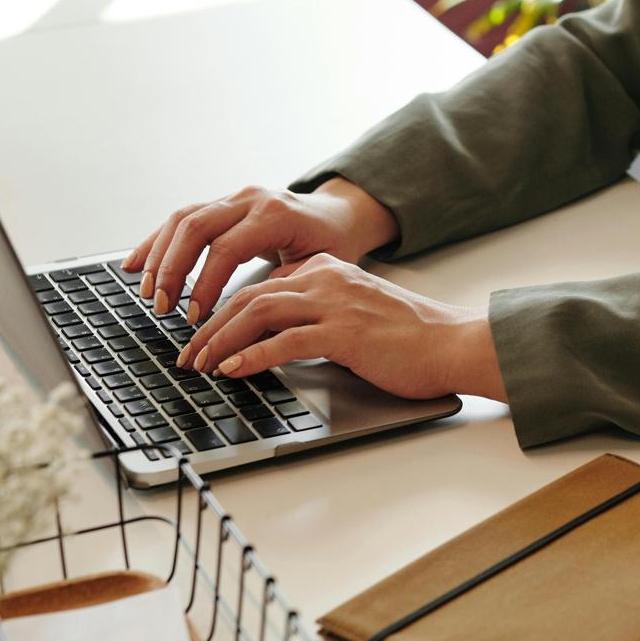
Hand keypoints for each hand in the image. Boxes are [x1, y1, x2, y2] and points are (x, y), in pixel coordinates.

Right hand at [121, 178, 397, 323]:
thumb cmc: (331, 244)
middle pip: (196, 226)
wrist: (337, 214)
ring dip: (159, 256)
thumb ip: (284, 286)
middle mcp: (250, 199)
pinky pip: (181, 218)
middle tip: (162, 306)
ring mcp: (234, 198)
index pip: (227, 247)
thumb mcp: (319, 267)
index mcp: (275, 214)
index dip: (206, 284)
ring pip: (183, 218)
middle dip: (173, 268)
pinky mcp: (221, 204)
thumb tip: (249, 322)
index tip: (194, 316)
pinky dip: (155, 241)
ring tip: (148, 292)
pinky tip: (135, 264)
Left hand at [173, 255, 506, 401]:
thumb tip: (272, 340)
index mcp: (327, 269)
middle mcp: (326, 278)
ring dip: (221, 341)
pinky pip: (285, 341)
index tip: (202, 338)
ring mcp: (335, 303)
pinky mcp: (344, 332)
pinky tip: (233, 371)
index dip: (223, 312)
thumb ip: (316, 316)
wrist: (451, 343)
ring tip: (200, 365)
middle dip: (210, 328)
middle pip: (250, 296)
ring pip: (258, 313)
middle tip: (188, 356)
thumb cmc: (409, 338)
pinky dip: (252, 356)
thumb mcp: (354, 314)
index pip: (261, 286)